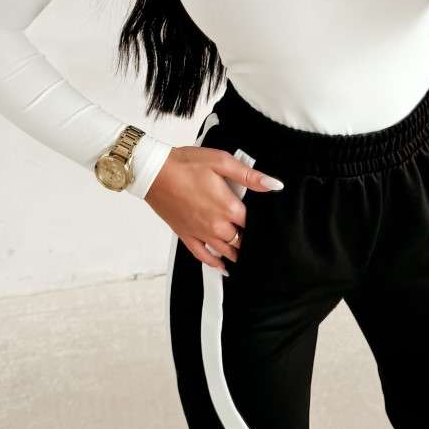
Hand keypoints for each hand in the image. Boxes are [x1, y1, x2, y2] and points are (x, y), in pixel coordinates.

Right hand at [144, 146, 281, 273]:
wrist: (153, 172)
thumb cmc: (185, 164)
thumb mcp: (221, 162)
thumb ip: (249, 176)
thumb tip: (274, 185)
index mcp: (228, 207)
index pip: (254, 223)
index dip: (263, 224)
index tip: (269, 225)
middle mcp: (216, 225)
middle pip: (241, 240)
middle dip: (250, 240)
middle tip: (259, 240)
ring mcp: (200, 232)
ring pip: (226, 251)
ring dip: (237, 253)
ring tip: (247, 255)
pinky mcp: (186, 235)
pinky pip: (203, 255)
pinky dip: (215, 263)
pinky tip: (222, 267)